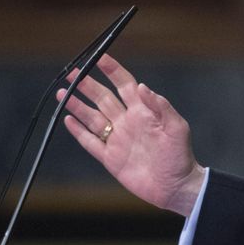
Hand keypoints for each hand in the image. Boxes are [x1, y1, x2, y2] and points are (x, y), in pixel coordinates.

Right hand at [58, 53, 205, 215]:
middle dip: (87, 85)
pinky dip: (78, 131)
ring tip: (62, 93)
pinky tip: (68, 120)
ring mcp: (118, 139)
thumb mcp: (176, 128)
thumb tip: (142, 87)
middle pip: (102, 98)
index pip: (123, 84)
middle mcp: (127, 122)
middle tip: (73, 73)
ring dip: (77, 105)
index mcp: (143, 112)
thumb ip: (160, 107)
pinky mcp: (111, 159)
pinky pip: (91, 142)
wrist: (176, 187)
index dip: (112, 70)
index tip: (99, 57)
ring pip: (92, 118)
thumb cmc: (180, 156)